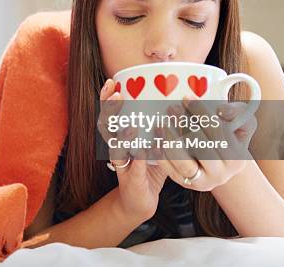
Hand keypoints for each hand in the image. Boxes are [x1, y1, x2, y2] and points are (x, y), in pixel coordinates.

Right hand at [97, 79, 167, 218]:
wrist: (140, 200)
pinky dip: (140, 160)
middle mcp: (116, 148)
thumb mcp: (152, 141)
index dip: (107, 98)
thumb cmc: (148, 167)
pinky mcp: (130, 181)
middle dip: (110, 111)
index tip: (112, 82)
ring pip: (115, 149)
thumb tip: (177, 99)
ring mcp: (121, 165)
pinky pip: (133, 169)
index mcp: (119, 135)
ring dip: (123, 137)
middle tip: (117, 96)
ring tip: (131, 126)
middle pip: (106, 127)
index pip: (109, 113)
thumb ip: (159, 124)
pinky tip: (148, 150)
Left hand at [155, 95, 256, 191]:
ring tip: (161, 124)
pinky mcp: (186, 185)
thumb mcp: (242, 123)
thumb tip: (222, 110)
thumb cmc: (230, 137)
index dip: (201, 113)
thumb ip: (238, 112)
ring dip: (170, 141)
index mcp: (237, 159)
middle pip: (201, 147)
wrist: (221, 163)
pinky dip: (162, 155)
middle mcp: (221, 174)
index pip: (218, 132)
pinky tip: (156, 140)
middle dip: (185, 124)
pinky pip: (171, 170)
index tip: (186, 97)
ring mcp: (203, 182)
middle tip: (172, 108)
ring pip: (184, 163)